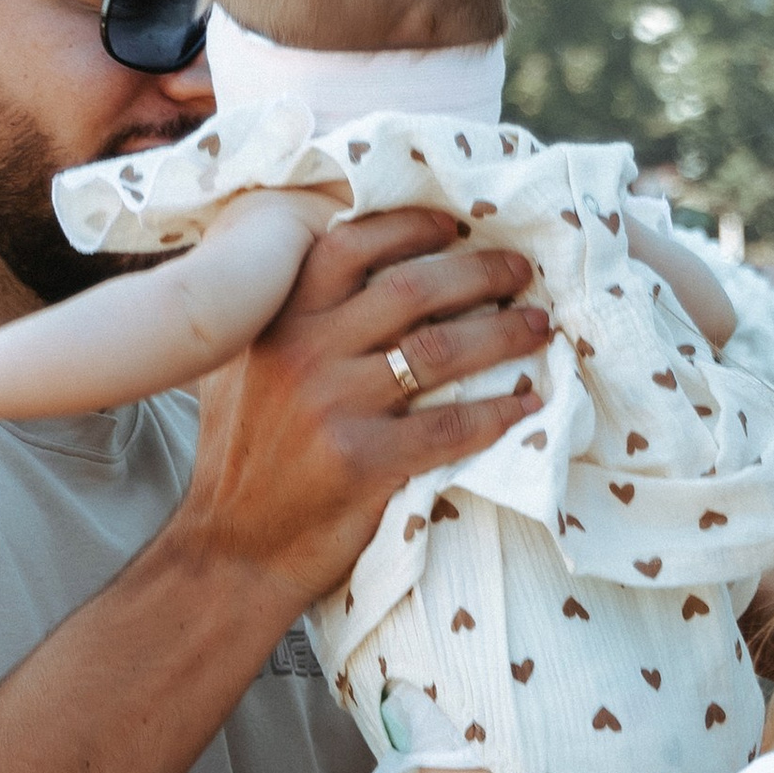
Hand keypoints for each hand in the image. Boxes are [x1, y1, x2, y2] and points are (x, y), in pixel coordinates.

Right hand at [178, 209, 551, 612]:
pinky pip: (449, 427)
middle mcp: (303, 353)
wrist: (233, 548)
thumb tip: (342, 265)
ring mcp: (332, 407)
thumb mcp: (242, 368)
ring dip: (503, 335)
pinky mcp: (362, 463)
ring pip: (439, 352)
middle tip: (522, 271)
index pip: (350, 246)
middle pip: (411, 290)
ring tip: (539, 327)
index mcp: (277, 321)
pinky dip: (497, 412)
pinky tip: (528, 404)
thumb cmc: (245, 454)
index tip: (456, 225)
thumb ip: (280, 317)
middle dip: (479, 273)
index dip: (411, 227)